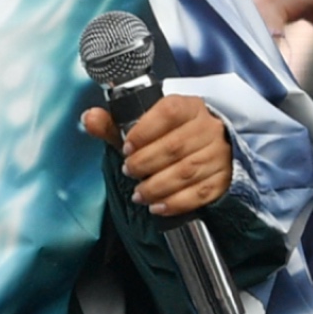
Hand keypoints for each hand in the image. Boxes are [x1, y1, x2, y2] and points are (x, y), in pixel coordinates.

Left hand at [82, 95, 231, 215]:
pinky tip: (157, 206)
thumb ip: (114, 125)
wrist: (205, 152)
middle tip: (130, 172)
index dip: (144, 131)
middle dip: (146, 163)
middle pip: (175, 146)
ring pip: (186, 171)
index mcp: (189, 107)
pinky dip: (175, 202)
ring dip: (157, 186)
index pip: (169, 112)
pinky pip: (200, 193)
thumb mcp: (142, 129)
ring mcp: (219, 154)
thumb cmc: (170, 138)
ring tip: (139, 193)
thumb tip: (89, 118)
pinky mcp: (223, 179)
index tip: (127, 148)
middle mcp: (208, 128)